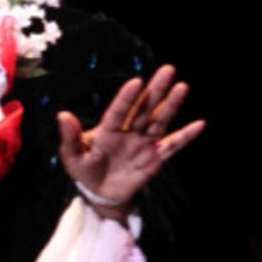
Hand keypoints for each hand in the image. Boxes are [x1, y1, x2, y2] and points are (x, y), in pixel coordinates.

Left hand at [56, 65, 205, 222]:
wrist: (100, 192)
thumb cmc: (84, 170)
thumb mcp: (72, 156)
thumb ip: (70, 137)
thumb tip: (62, 115)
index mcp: (107, 130)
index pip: (119, 111)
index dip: (127, 98)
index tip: (136, 82)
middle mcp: (128, 131)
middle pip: (144, 108)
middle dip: (156, 90)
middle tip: (168, 69)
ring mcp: (143, 143)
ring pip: (159, 121)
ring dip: (171, 105)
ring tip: (182, 86)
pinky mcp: (155, 158)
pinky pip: (172, 146)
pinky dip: (185, 136)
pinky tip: (199, 124)